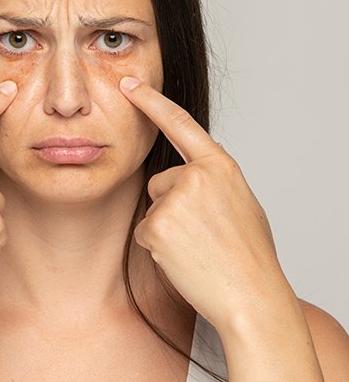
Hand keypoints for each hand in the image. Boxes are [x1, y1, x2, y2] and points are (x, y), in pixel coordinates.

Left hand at [119, 76, 291, 332]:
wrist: (251, 297)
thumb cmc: (248, 253)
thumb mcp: (240, 201)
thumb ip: (211, 179)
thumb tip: (188, 172)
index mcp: (219, 166)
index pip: (179, 123)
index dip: (151, 101)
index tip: (129, 84)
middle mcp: (196, 176)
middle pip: (160, 182)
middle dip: (171, 206)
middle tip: (203, 234)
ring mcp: (175, 199)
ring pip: (153, 208)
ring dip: (166, 227)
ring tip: (197, 248)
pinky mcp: (157, 225)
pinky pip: (145, 231)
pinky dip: (158, 247)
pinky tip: (183, 259)